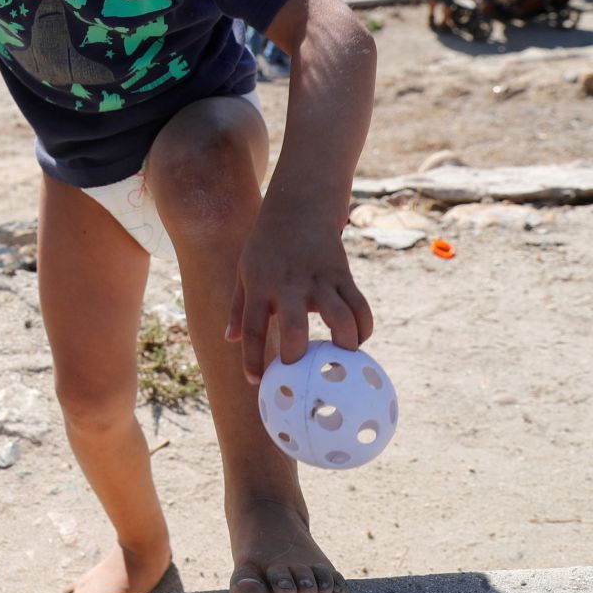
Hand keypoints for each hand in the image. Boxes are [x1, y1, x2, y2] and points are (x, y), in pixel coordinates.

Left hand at [226, 217, 373, 384]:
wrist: (297, 209)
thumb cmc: (266, 246)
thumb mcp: (244, 271)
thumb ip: (239, 308)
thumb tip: (229, 339)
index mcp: (259, 286)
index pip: (251, 328)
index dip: (252, 359)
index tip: (257, 383)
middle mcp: (287, 285)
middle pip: (293, 327)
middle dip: (298, 355)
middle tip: (303, 374)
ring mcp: (317, 279)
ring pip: (338, 318)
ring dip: (344, 343)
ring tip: (343, 361)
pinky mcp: (341, 274)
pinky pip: (359, 306)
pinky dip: (363, 327)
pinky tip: (358, 339)